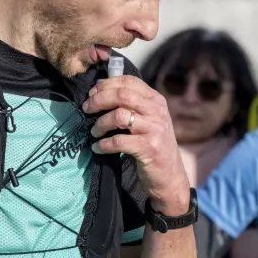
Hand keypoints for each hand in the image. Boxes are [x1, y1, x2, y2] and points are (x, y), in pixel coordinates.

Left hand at [84, 75, 189, 209]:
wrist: (170, 175)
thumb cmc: (154, 145)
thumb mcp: (150, 120)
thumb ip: (133, 106)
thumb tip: (100, 91)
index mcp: (156, 100)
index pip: (129, 81)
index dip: (106, 85)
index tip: (92, 93)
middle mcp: (157, 111)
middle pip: (122, 95)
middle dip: (99, 100)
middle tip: (87, 109)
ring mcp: (154, 129)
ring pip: (119, 116)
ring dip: (100, 124)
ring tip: (94, 132)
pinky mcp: (149, 148)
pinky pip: (119, 141)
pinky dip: (103, 144)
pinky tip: (98, 148)